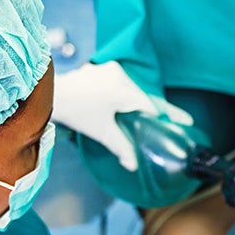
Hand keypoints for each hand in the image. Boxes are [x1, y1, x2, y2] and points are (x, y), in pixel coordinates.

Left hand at [50, 61, 191, 170]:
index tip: (187, 122)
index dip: (169, 116)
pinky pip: (117, 83)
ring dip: (132, 102)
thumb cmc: (76, 113)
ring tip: (134, 117)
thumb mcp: (102, 132)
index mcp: (125, 90)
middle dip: (150, 110)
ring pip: (130, 89)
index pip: (153, 105)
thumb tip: (133, 165)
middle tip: (166, 121)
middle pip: (142, 96)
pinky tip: (114, 106)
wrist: (48, 93)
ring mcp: (108, 69)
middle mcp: (120, 75)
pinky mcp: (98, 69)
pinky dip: (120, 94)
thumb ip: (121, 147)